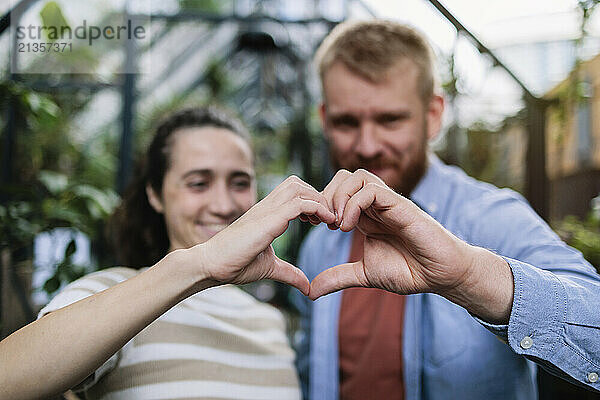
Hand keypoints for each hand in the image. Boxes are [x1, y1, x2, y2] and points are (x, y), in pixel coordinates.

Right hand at [188, 176, 335, 295]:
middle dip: (318, 196)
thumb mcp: (270, 268)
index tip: (323, 222)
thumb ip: (290, 273)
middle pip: (298, 183)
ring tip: (328, 220)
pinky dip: (316, 208)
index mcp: (267, 214)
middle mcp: (267, 207)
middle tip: (328, 219)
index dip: (313, 201)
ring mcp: (266, 211)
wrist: (210, 265)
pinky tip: (325, 223)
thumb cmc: (234, 264)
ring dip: (319, 200)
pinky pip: (298, 204)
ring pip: (299, 187)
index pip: (294, 192)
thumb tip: (308, 287)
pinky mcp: (267, 221)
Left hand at [309, 169, 512, 322]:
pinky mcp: (402, 206)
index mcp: (366, 215)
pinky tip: (349, 226)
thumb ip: (338, 277)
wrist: (440, 275)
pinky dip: (354, 204)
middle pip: (344, 176)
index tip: (315, 225)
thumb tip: (310, 291)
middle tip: (323, 222)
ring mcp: (389, 203)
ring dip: (339, 196)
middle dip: (327, 195)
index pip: (337, 190)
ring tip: (337, 224)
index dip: (321, 202)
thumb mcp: (364, 275)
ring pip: (358, 176)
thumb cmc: (409, 271)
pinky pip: (373, 190)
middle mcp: (376, 204)